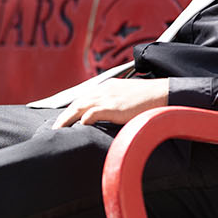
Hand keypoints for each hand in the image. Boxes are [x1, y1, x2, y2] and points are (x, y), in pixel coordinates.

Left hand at [53, 78, 168, 128]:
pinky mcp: (114, 107)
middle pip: (78, 102)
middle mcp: (104, 91)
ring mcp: (109, 98)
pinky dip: (85, 117)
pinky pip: (94, 112)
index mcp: (107, 88)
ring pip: (81, 107)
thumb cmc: (148, 99)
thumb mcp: (128, 98)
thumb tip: (111, 113)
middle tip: (55, 127)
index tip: (64, 119)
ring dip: (68, 118)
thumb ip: (116, 104)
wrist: (162, 94)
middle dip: (65, 115)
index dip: (72, 109)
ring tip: (59, 129)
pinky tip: (79, 125)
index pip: (84, 98)